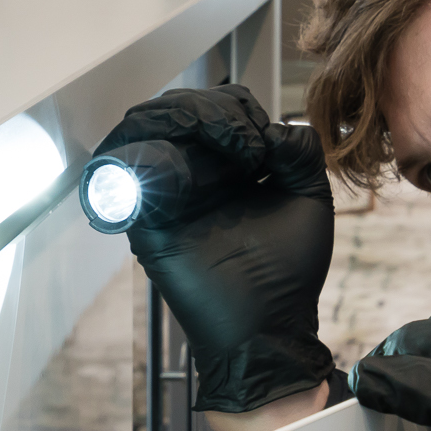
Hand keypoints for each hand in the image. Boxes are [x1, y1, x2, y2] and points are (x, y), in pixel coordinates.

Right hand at [92, 84, 333, 414]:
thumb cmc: (288, 272)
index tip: (265, 145)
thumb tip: (273, 126)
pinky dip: (147, 154)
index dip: (236, 108)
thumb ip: (300, 151)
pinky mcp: (143, 219)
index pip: (211, 106)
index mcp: (224, 167)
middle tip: (247, 145)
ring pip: (143, 125)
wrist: (267, 324)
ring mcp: (163, 194)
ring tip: (226, 147)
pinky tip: (188, 171)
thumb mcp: (309, 197)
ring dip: (182, 119)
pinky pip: (121, 170)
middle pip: (175, 108)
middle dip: (210, 109)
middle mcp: (189, 175)